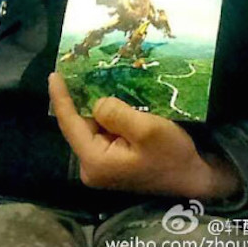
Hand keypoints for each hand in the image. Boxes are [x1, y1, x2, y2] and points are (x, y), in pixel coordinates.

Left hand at [49, 72, 242, 199]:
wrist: (193, 178)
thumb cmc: (172, 155)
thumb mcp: (147, 129)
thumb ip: (116, 113)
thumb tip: (98, 102)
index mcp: (95, 160)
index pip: (70, 123)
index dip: (61, 97)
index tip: (54, 74)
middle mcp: (92, 166)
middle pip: (79, 124)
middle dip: (80, 98)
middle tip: (79, 68)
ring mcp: (102, 165)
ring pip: (92, 126)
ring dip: (96, 104)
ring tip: (94, 76)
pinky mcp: (113, 161)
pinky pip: (103, 131)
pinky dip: (107, 114)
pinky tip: (112, 96)